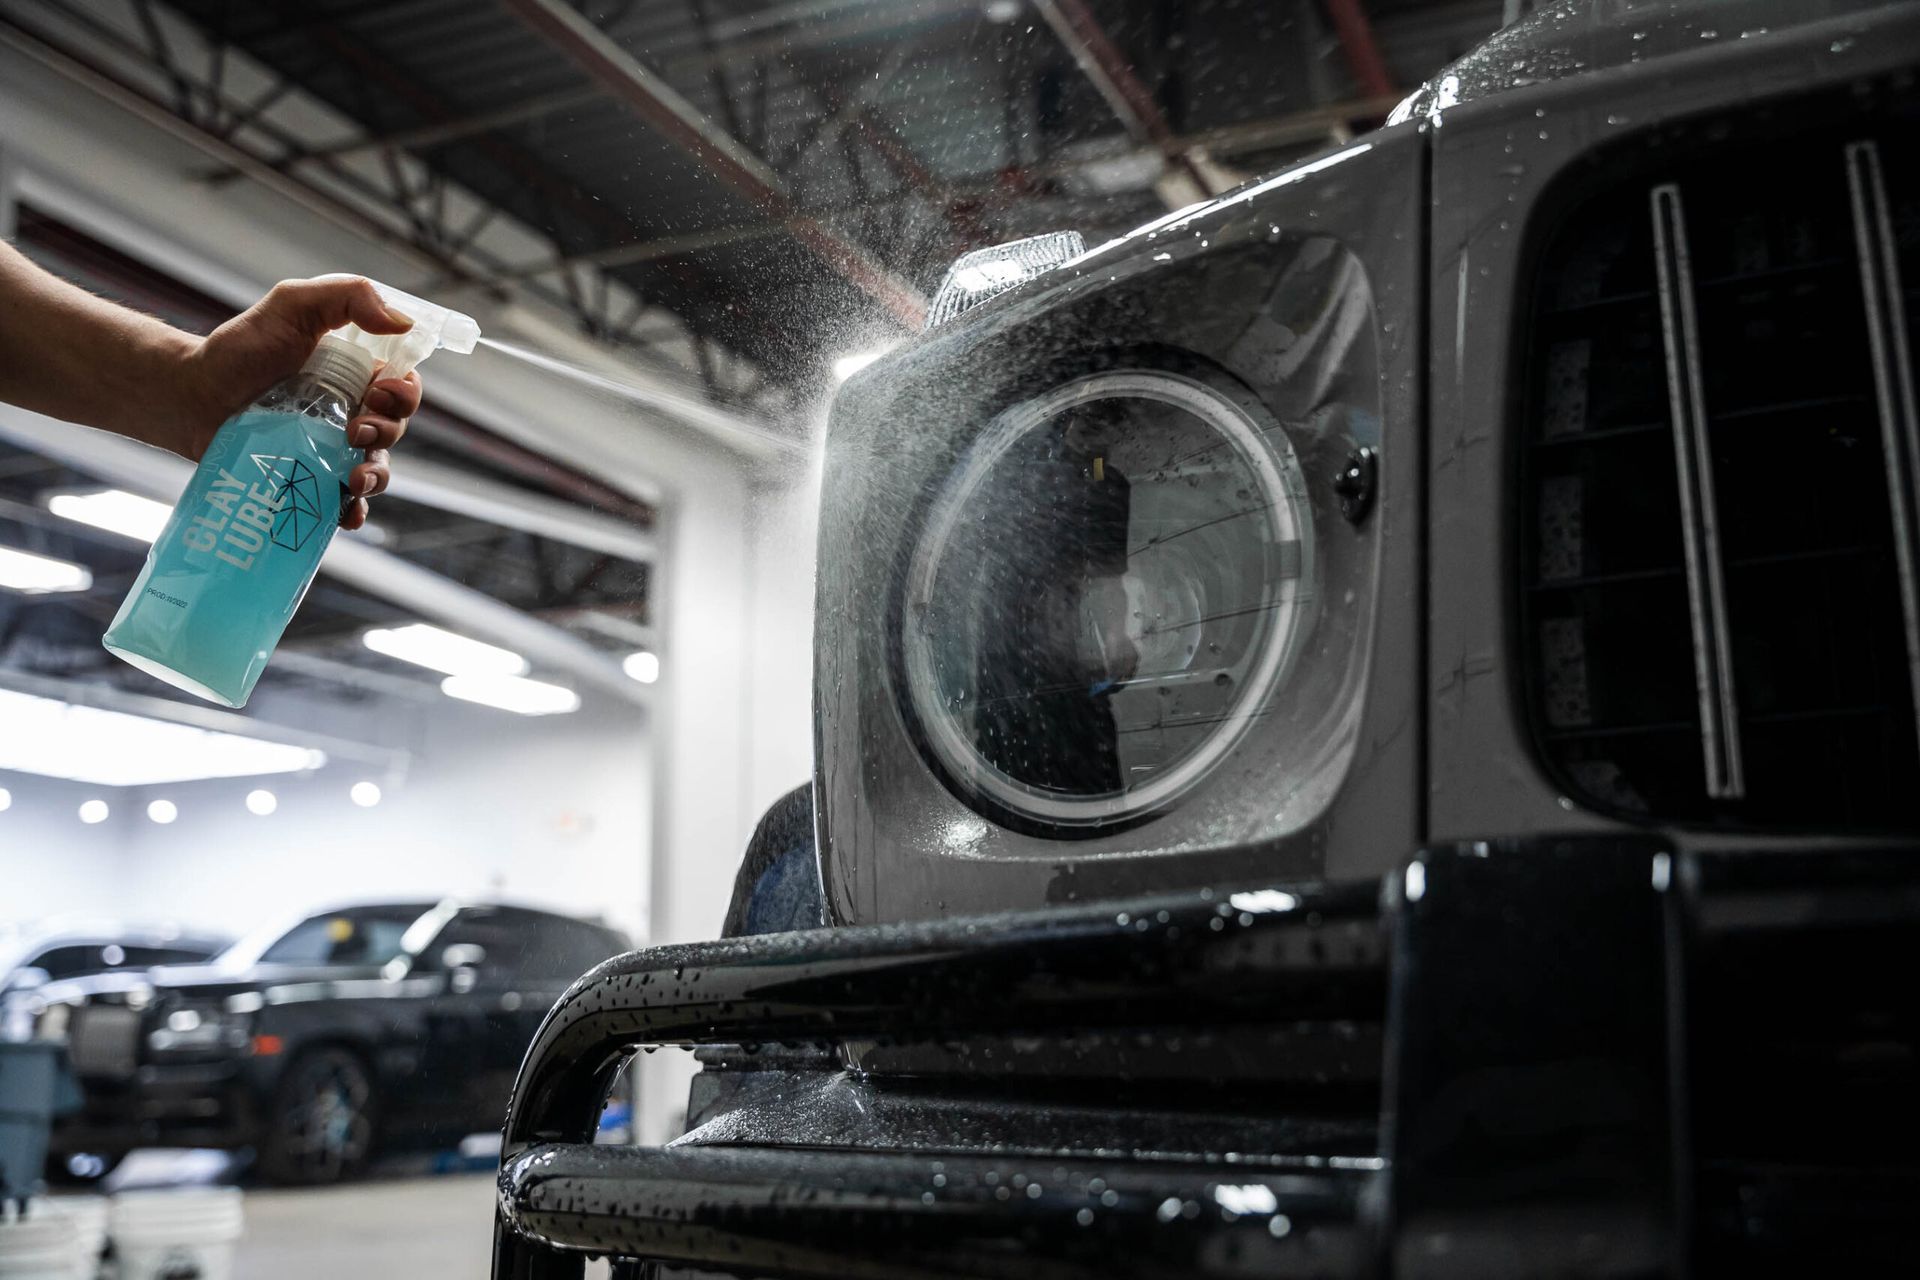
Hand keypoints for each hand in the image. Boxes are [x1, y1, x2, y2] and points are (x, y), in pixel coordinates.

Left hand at [176, 276, 422, 530]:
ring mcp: (331, 449)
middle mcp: (350, 412)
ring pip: (376, 469)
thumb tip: (401, 322)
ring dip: (376, 477)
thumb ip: (348, 296)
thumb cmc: (239, 349)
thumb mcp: (292, 304)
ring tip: (353, 478)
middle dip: (387, 432)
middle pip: (395, 429)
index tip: (380, 393)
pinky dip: (353, 511)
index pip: (403, 386)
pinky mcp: (309, 479)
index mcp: (356, 373)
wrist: (190, 395)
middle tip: (356, 430)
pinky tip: (346, 511)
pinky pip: (342, 502)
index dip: (405, 394)